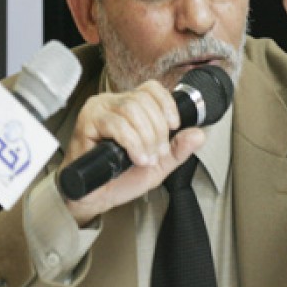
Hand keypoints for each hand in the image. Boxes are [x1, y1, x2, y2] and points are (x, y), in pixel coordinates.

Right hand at [59, 80, 204, 226]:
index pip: (152, 89)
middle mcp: (112, 102)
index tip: (174, 125)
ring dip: (146, 137)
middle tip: (158, 153)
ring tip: (146, 158)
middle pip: (144, 100)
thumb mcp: (158, 164)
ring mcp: (98, 109)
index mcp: (130, 106)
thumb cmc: (119, 178)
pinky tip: (136, 157)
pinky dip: (133, 142)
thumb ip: (178, 150)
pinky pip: (117, 124)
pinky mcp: (87, 122)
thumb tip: (198, 135)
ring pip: (132, 110)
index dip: (167, 104)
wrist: (94, 197)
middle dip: (158, 130)